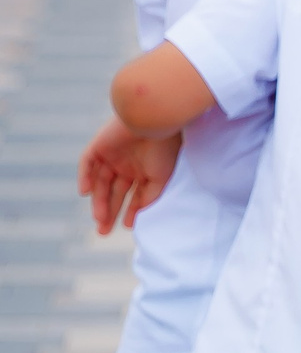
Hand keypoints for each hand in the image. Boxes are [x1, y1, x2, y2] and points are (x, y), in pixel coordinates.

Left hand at [77, 119, 179, 233]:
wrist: (154, 121)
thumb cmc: (165, 149)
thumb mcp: (161, 179)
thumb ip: (149, 197)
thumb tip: (139, 216)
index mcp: (142, 172)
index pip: (132, 196)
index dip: (130, 211)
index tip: (128, 227)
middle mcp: (125, 165)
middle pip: (113, 192)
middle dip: (109, 212)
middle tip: (103, 232)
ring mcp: (111, 156)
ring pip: (99, 183)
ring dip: (98, 201)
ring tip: (99, 218)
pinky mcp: (98, 147)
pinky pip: (87, 164)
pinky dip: (84, 178)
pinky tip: (85, 193)